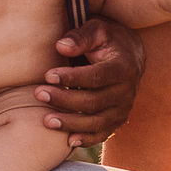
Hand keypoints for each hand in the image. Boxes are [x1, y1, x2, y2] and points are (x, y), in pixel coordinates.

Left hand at [35, 17, 145, 149]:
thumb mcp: (97, 29)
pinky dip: (86, 139)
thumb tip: (61, 46)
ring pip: (96, 122)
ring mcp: (123, 108)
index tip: (48, 75)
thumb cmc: (108, 40)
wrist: (131, 55)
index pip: (96, 76)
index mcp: (124, 67)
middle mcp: (127, 91)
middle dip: (64, 100)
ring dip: (70, 123)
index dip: (72, 78)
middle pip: (93, 101)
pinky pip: (102, 134)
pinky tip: (68, 141)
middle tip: (39, 94)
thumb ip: (81, 36)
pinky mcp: (118, 120)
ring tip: (46, 120)